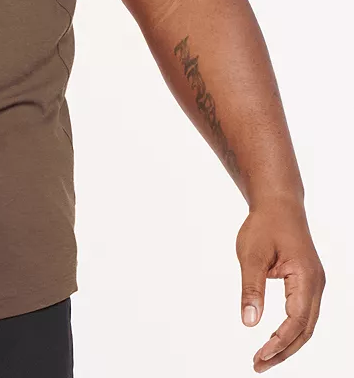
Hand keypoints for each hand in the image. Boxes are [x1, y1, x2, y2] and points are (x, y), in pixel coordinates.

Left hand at [236, 200, 325, 371]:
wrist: (278, 203)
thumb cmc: (264, 225)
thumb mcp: (251, 255)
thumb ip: (251, 289)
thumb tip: (248, 322)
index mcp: (306, 278)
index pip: (296, 321)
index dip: (279, 342)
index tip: (259, 356)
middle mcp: (316, 285)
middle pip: (305, 330)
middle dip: (283, 351)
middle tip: (259, 365)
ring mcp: (314, 284)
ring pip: (305, 324)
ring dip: (287, 343)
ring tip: (264, 358)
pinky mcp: (307, 282)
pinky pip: (302, 313)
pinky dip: (290, 330)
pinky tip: (275, 339)